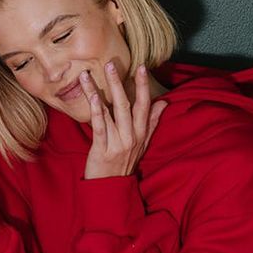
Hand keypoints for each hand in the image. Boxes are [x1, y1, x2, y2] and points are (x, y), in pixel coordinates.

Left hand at [82, 62, 166, 179]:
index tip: (141, 67)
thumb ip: (152, 122)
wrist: (111, 188)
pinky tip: (92, 97)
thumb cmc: (124, 162)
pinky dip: (96, 111)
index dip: (143, 86)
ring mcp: (118, 143)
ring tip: (88, 75)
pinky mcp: (102, 149)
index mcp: (141, 133)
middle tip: (112, 64)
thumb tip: (164, 102)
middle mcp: (132, 136)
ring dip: (98, 92)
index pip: (145, 105)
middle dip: (120, 83)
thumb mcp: (142, 143)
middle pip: (127, 105)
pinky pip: (100, 126)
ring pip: (109, 112)